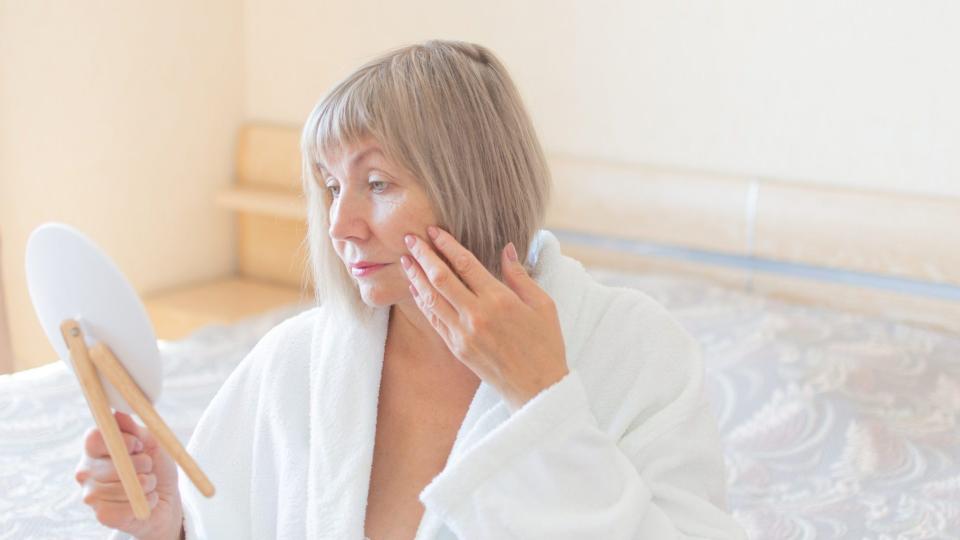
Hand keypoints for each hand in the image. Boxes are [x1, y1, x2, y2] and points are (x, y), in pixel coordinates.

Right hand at [75, 411, 183, 539]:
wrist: (167, 499)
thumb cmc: (157, 466)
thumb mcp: (151, 442)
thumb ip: (135, 428)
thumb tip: (119, 412)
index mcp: (94, 449)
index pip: (94, 438)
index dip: (122, 441)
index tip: (139, 445)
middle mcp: (86, 471)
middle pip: (113, 463)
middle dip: (142, 464)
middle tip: (148, 467)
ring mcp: (90, 495)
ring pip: (123, 486)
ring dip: (147, 483)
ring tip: (149, 484)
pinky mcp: (102, 515)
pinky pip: (126, 507)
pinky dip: (146, 502)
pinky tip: (146, 500)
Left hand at [401, 226, 568, 410]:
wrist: (537, 389)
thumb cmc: (546, 345)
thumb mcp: (543, 304)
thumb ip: (520, 275)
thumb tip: (507, 248)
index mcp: (499, 300)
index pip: (465, 264)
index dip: (446, 245)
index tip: (433, 230)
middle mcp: (476, 315)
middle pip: (440, 278)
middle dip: (423, 255)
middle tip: (410, 239)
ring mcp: (463, 333)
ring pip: (431, 299)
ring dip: (416, 277)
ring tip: (406, 260)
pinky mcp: (457, 348)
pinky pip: (434, 319)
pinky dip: (422, 301)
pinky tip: (415, 289)